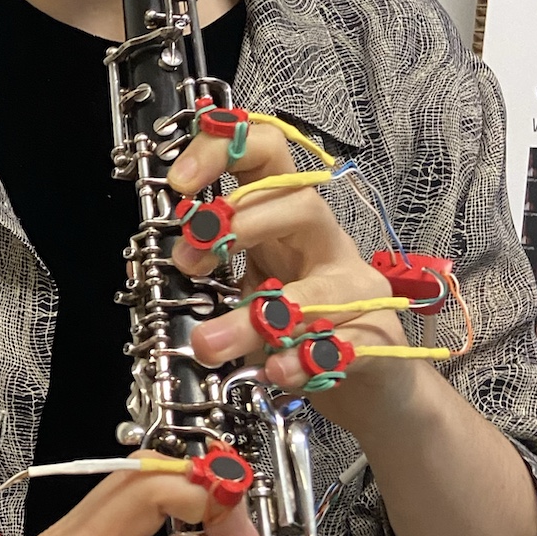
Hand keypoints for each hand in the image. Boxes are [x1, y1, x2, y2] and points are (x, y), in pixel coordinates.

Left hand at [167, 118, 410, 434]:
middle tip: (187, 261)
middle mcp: (324, 244)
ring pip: (314, 289)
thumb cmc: (302, 328)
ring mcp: (355, 290)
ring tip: (210, 342)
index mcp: (285, 219)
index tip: (179, 181)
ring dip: (258, 316)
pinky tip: (277, 372)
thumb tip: (160, 271)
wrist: (373, 383)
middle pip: (299, 201)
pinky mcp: (376, 338)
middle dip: (239, 224)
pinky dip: (305, 360)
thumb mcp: (249, 290)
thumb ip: (213, 277)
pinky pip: (343, 343)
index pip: (267, 154)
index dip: (224, 151)